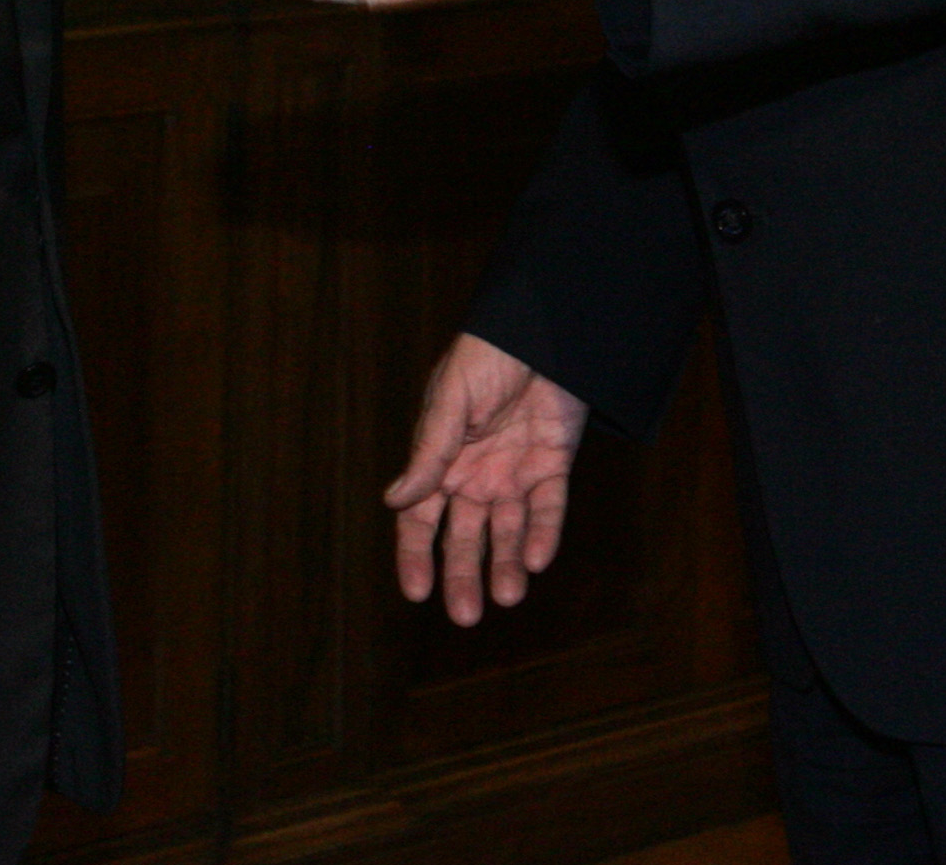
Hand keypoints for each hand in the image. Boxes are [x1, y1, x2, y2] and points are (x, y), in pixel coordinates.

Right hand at [384, 334, 590, 626]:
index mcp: (440, 461)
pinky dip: (543, 533)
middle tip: (465, 617)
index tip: (416, 593)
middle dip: (463, 576)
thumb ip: (429, 454)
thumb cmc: (484, 356)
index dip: (416, 555)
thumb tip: (394, 501)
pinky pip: (548, 508)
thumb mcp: (450, 402)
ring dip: (507, 564)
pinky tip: (538, 558)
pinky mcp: (551, 465)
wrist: (542, 328)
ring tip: (508, 596)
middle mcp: (475, 475)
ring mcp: (514, 472)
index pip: (421, 519)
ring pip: (508, 531)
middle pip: (465, 537)